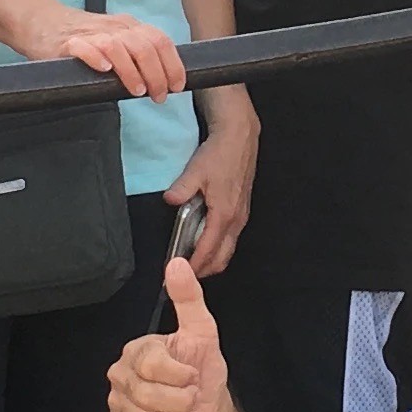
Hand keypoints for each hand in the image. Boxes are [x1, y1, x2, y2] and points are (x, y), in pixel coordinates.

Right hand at [33, 7, 187, 99]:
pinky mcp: (69, 43)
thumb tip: (162, 81)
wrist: (44, 23)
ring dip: (132, 71)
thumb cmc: (84, 38)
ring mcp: (92, 34)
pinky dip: (97, 58)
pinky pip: (85, 47)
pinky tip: (104, 70)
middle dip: (157, 74)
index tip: (177, 86)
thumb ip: (137, 55)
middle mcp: (115, 28)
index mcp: (130, 27)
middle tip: (158, 96)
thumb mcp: (117, 41)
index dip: (173, 65)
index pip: (160, 41)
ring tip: (136, 91)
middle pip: (144, 46)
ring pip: (119, 47)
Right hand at [108, 255, 230, 411]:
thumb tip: (177, 262)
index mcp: (137, 349)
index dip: (181, 376)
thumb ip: (188, 299)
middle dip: (182, 402)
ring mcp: (117, 403)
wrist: (207, 411)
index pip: (152, 366)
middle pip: (147, 397)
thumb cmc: (203, 370)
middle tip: (192, 397)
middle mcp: (120, 374)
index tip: (194, 375)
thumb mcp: (203, 332)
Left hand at [164, 90, 256, 273]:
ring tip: (191, 261)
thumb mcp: (195, 170)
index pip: (207, 250)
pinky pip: (230, 239)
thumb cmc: (220, 153)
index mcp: (224, 214)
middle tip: (182, 275)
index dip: (192, 266)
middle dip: (204, 270)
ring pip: (227, 250)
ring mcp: (241, 216)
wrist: (239, 137)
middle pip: (222, 258)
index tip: (177, 275)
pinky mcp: (241, 210)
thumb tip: (170, 200)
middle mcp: (236, 220)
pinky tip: (203, 241)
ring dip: (211, 259)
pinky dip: (217, 247)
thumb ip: (181, 189)